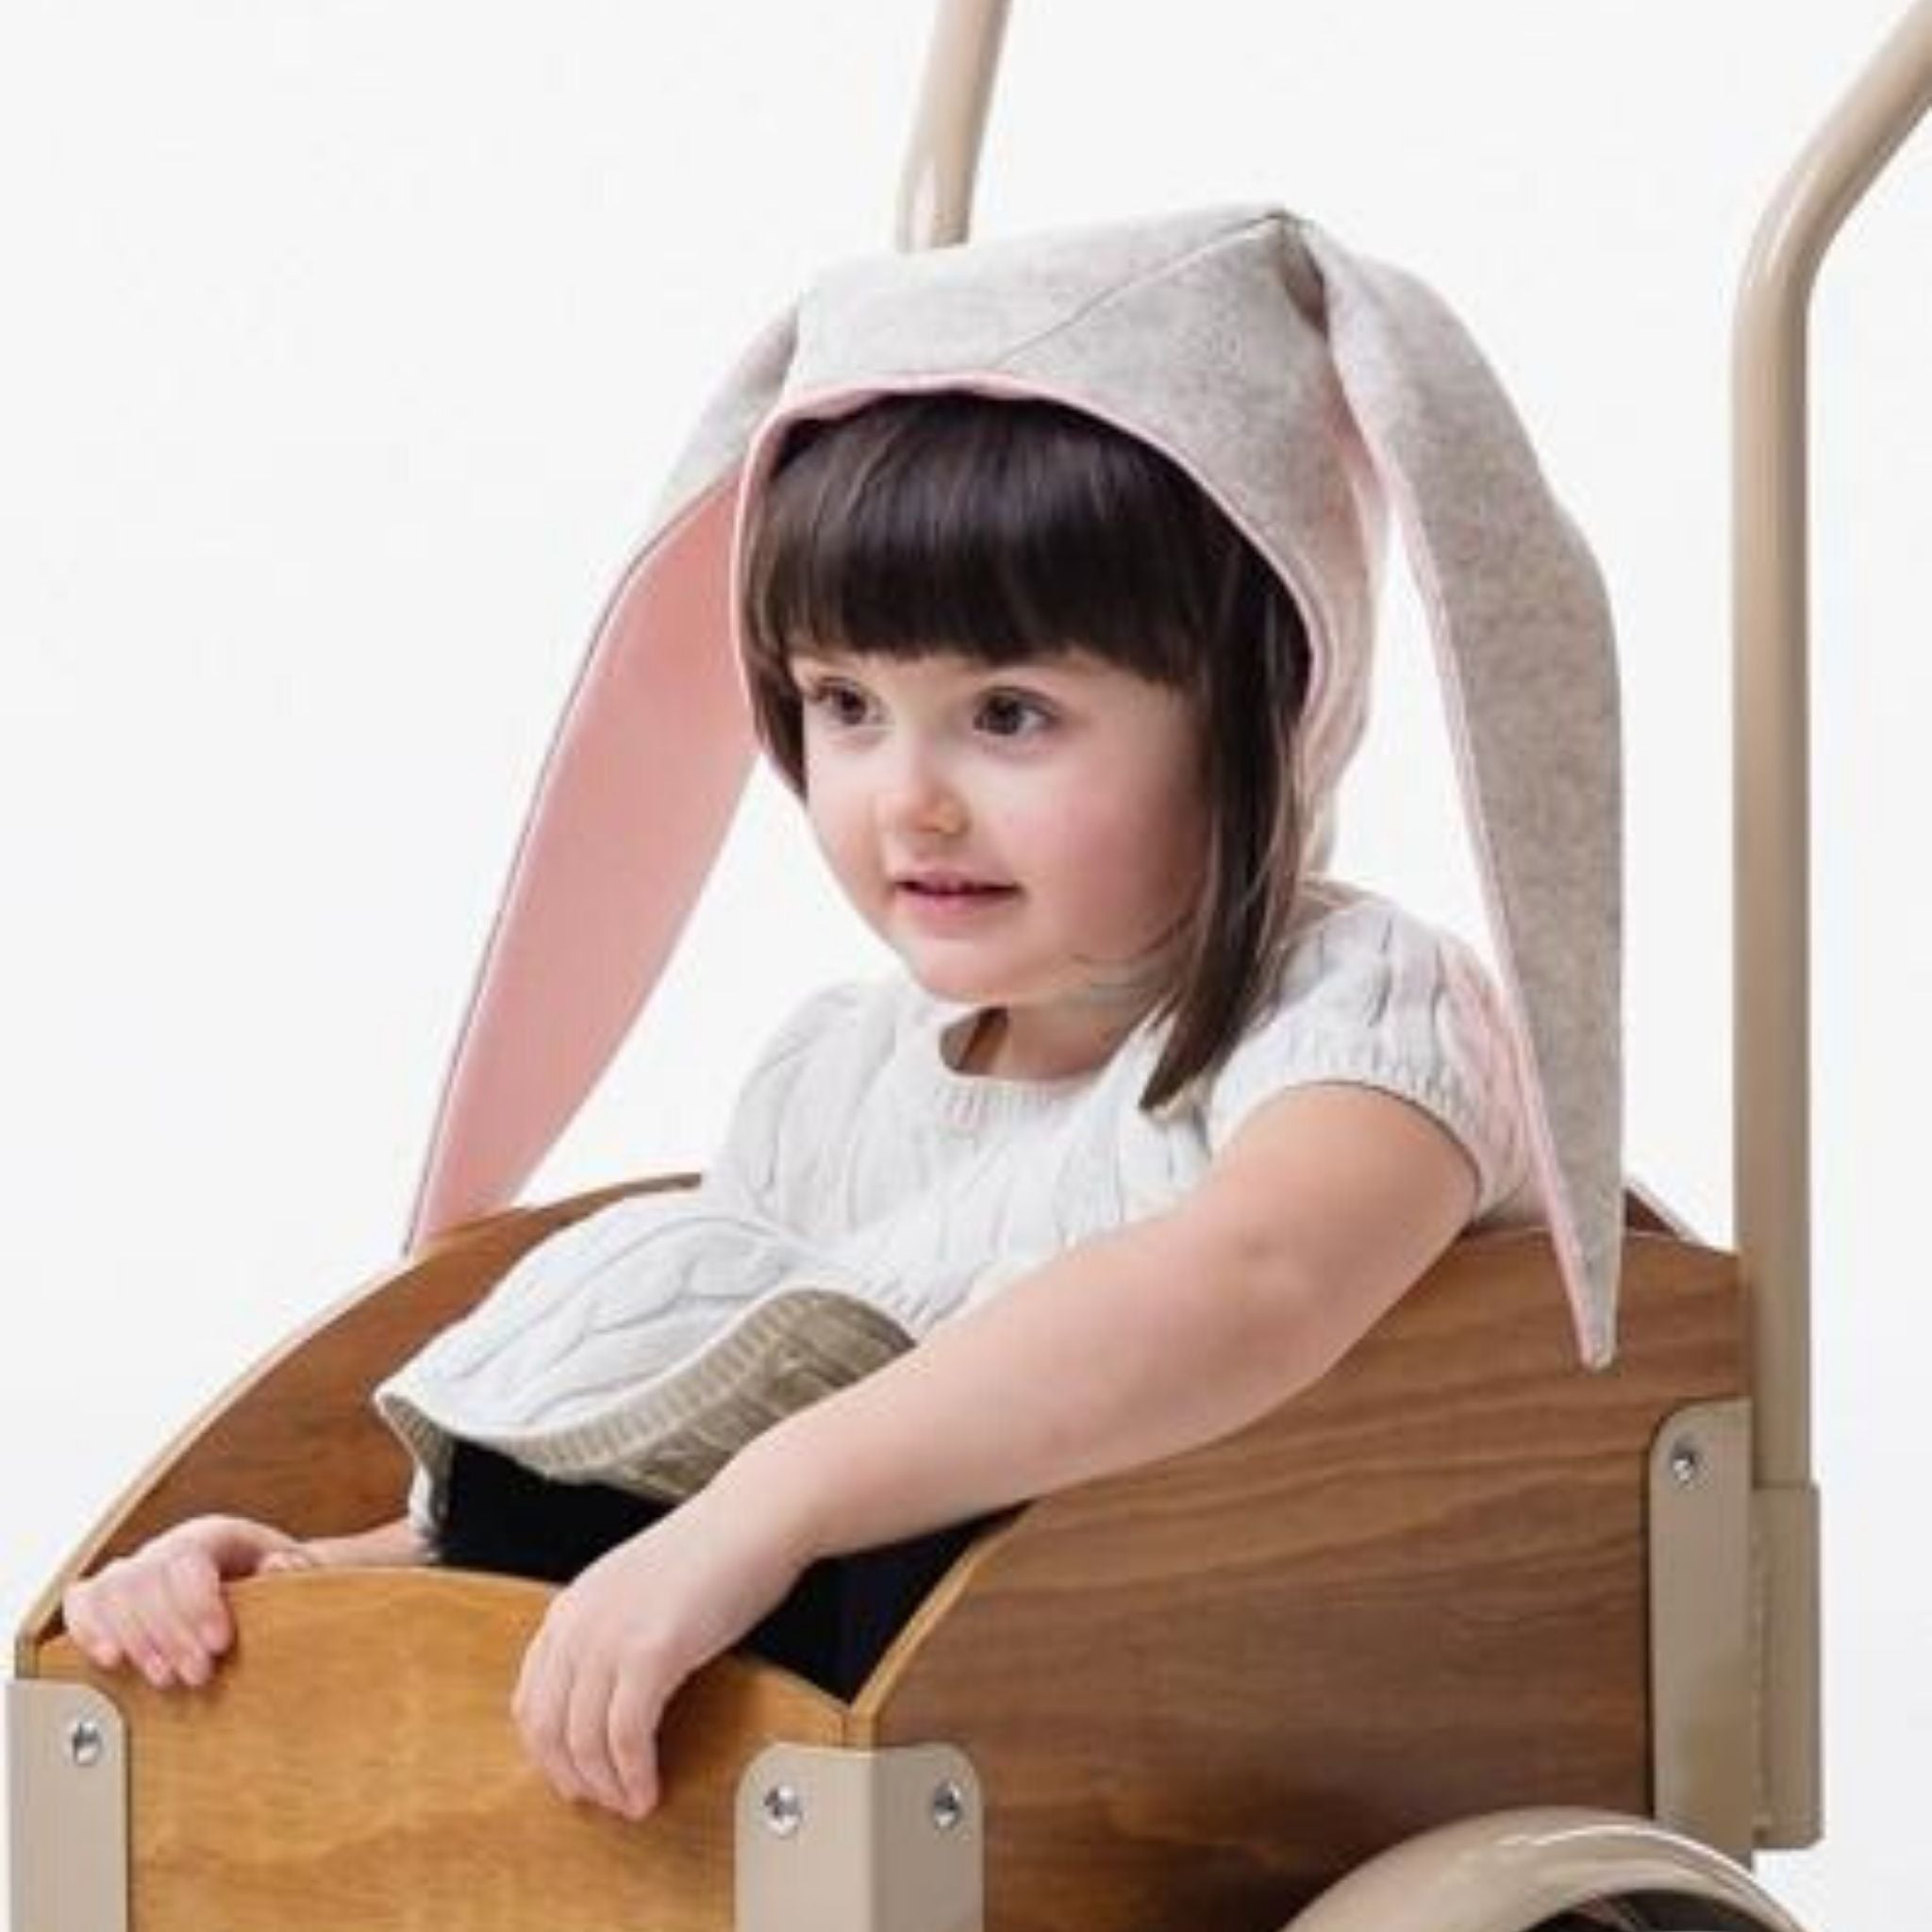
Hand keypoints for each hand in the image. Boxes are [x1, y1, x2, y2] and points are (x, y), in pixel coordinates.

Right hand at [61, 1514, 310, 1688]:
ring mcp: (137, 1570)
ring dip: (136, 1641)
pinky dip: (89, 1629)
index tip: (219, 1644)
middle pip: (149, 1581)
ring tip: (166, 1679)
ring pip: (114, 1592)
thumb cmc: (279, 1579)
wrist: (258, 1581)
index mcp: (214, 1535)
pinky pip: (84, 1601)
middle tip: (199, 1676)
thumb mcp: (301, 1570)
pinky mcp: (113, 1597)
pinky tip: (111, 1659)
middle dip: (170, 1635)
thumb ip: (297, 1568)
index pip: (189, 1558)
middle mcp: (168, 1548)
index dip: (197, 1603)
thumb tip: (277, 1567)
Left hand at [511, 1475, 813, 1821]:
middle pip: (548, 1728)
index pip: (530, 1700)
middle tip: (603, 1802)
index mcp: (571, 1607)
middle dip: (573, 1778)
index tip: (573, 1778)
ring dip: (605, 1786)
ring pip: (583, 1740)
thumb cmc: (713, 1551)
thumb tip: (607, 1698)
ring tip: (631, 1802)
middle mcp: (578, 1621)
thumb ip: (610, 1633)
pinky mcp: (651, 1651)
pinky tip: (649, 1787)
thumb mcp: (635, 1591)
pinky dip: (635, 1773)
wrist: (756, 1518)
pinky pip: (627, 1735)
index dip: (547, 1752)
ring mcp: (611, 1635)